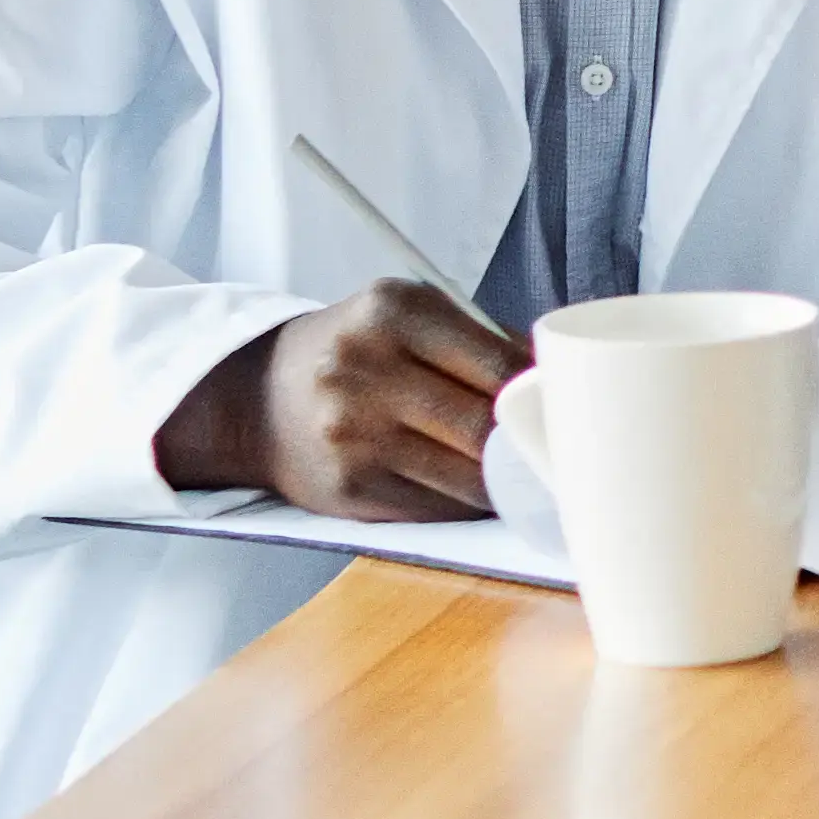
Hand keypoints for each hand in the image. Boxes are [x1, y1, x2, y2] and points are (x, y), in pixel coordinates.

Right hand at [156, 284, 520, 518]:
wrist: (258, 400)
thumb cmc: (357, 350)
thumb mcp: (410, 314)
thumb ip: (480, 338)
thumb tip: (552, 377)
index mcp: (393, 311)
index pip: (497, 364)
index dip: (538, 392)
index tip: (559, 403)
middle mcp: (364, 370)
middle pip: (482, 424)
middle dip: (523, 440)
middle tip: (547, 443)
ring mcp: (352, 434)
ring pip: (466, 475)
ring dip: (502, 479)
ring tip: (517, 469)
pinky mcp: (349, 488)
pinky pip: (437, 506)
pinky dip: (466, 501)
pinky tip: (472, 487)